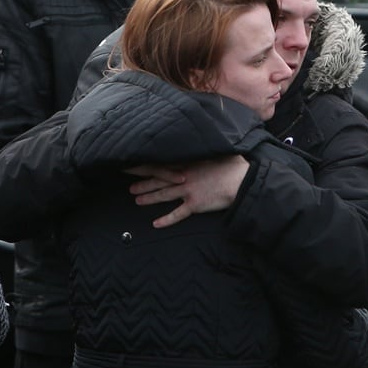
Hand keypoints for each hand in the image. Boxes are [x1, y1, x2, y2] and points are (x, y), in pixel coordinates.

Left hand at [126, 155, 250, 227]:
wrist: (239, 180)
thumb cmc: (231, 165)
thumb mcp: (215, 152)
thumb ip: (203, 150)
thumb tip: (200, 143)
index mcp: (187, 163)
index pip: (160, 163)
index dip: (145, 165)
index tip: (132, 164)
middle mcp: (183, 176)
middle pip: (158, 179)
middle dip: (142, 182)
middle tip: (128, 186)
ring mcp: (187, 191)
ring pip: (163, 195)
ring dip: (149, 198)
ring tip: (137, 200)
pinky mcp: (194, 204)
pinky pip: (177, 214)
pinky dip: (166, 220)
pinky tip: (156, 224)